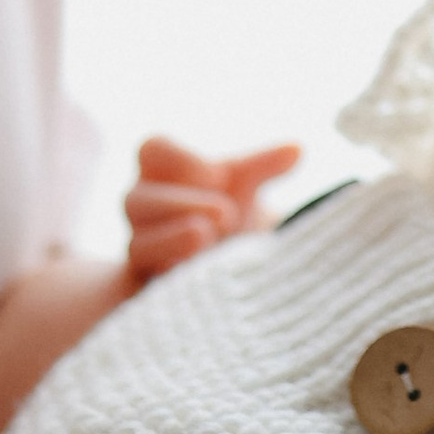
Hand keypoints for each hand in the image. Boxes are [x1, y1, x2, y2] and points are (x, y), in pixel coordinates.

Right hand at [123, 134, 298, 284]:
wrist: (226, 257)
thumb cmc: (227, 210)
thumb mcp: (245, 185)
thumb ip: (266, 165)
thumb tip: (297, 149)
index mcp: (162, 170)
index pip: (152, 149)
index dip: (183, 160)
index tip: (219, 174)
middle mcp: (144, 208)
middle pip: (136, 199)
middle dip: (181, 205)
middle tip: (227, 213)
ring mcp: (142, 247)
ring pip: (137, 244)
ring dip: (173, 241)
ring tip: (209, 240)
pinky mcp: (147, 284)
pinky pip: (143, 283)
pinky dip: (169, 275)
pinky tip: (198, 273)